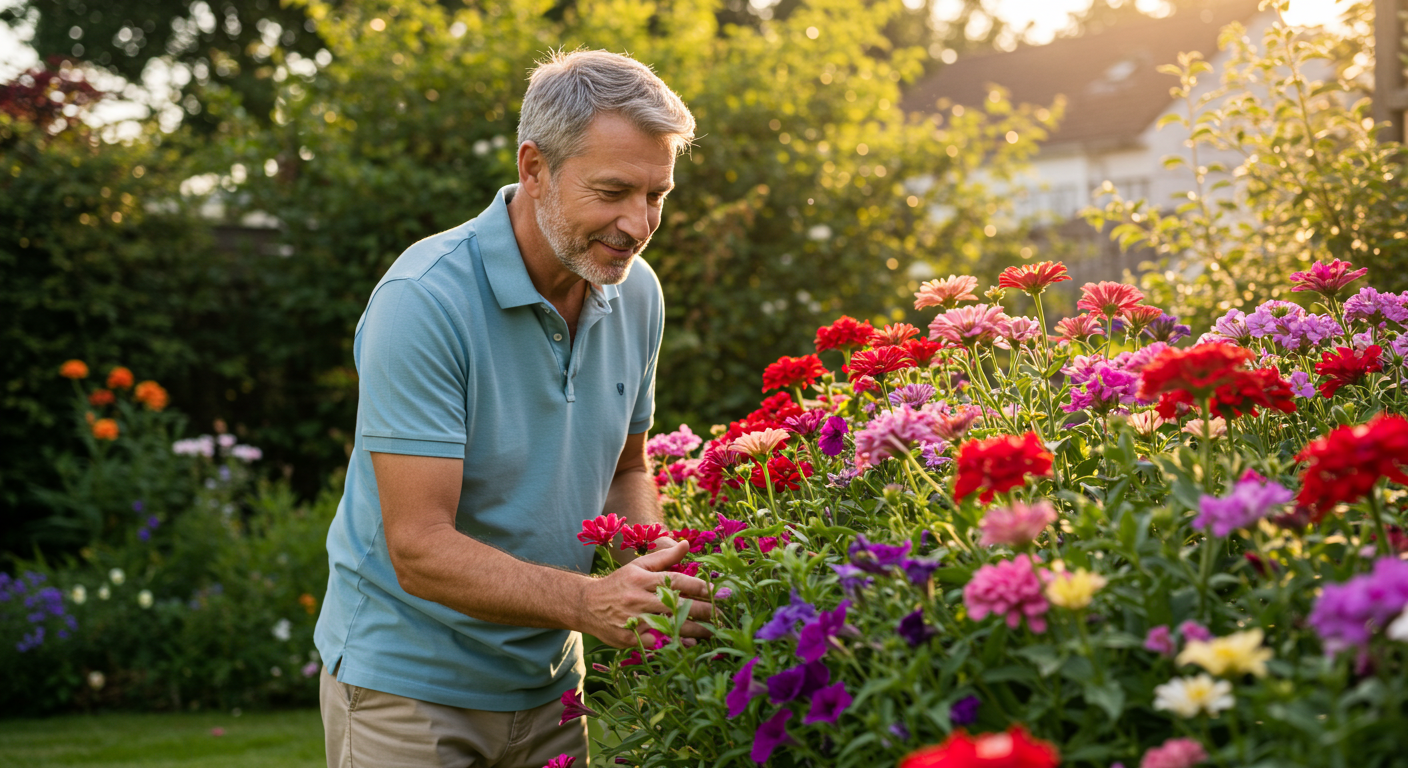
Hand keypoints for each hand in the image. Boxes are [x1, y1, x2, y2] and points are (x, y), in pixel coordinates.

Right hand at [580, 540, 715, 648]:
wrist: (586, 605)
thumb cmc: (619, 584)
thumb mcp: (638, 566)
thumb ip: (664, 557)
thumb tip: (687, 544)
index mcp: (642, 578)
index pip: (676, 581)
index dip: (699, 587)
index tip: (718, 592)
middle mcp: (638, 598)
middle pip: (676, 604)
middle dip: (703, 610)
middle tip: (722, 614)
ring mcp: (633, 619)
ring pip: (668, 625)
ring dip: (694, 630)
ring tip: (713, 632)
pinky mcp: (628, 637)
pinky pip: (655, 642)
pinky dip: (674, 643)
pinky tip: (690, 644)